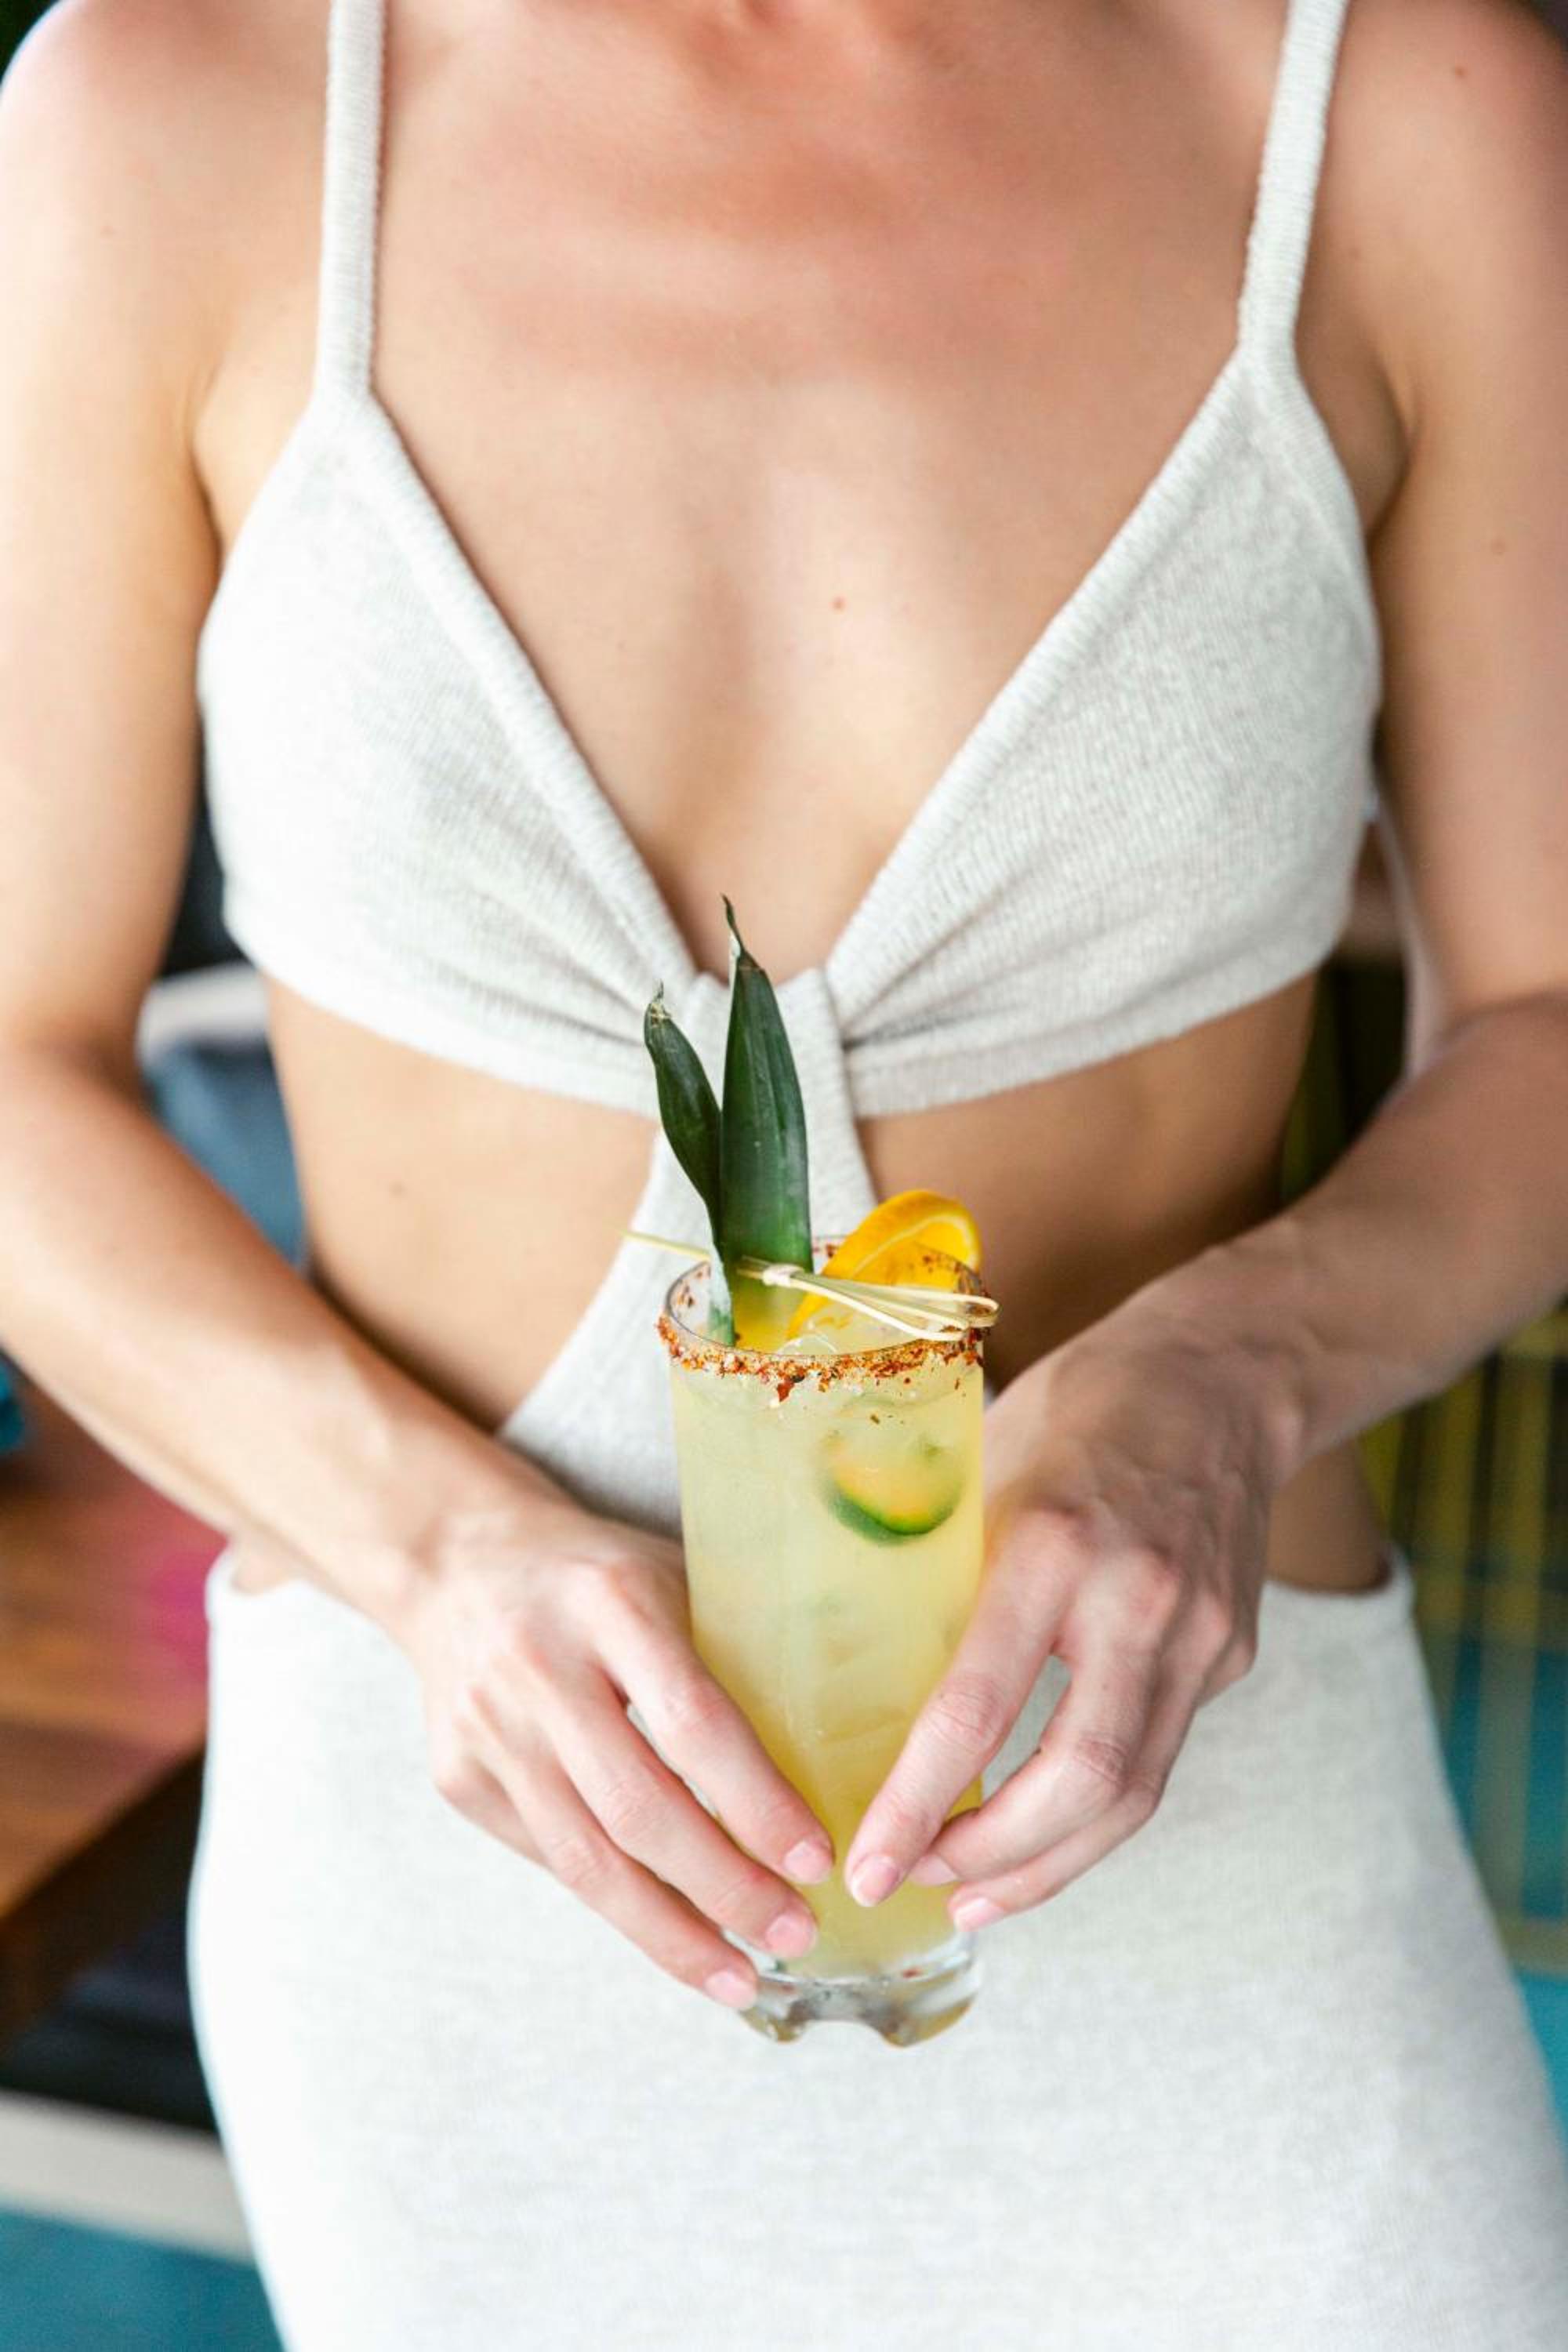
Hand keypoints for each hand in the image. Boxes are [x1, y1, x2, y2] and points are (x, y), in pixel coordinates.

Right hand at [392, 1481, 835, 2010]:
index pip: (691, 1721)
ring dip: (670, 1932)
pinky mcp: (460, 1779)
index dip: (756, 1801)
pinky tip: (673, 1935)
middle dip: (724, 1887)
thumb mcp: (671, 1574)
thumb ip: (739, 1645)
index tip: (815, 1859)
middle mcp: (540, 1667)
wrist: (455, 1563)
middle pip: (637, 1807)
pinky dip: (617, 1906)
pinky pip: (552, 1861)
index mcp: (610, 1601)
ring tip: (740, 1975)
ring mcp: (490, 1729)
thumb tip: (848, 1747)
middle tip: (794, 1931)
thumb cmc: (596, 1575)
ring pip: (586, 1859)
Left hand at [841, 1296, 1278, 1928]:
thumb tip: (847, 1664)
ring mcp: (1198, 1634)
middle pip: (1079, 1783)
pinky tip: (1039, 1833)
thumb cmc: (1080, 1408)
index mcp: (1052, 1542)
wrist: (1226, 1375)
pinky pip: (1157, 1758)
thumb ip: (938, 1565)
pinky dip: (1093, 1813)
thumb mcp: (984, 1464)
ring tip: (975, 1897)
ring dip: (1049, 1864)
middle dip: (992, 1862)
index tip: (867, 1862)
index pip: (980, 1708)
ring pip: (1132, 1796)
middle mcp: (1137, 1598)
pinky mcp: (1229, 1654)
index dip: (919, 1802)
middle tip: (917, 1887)